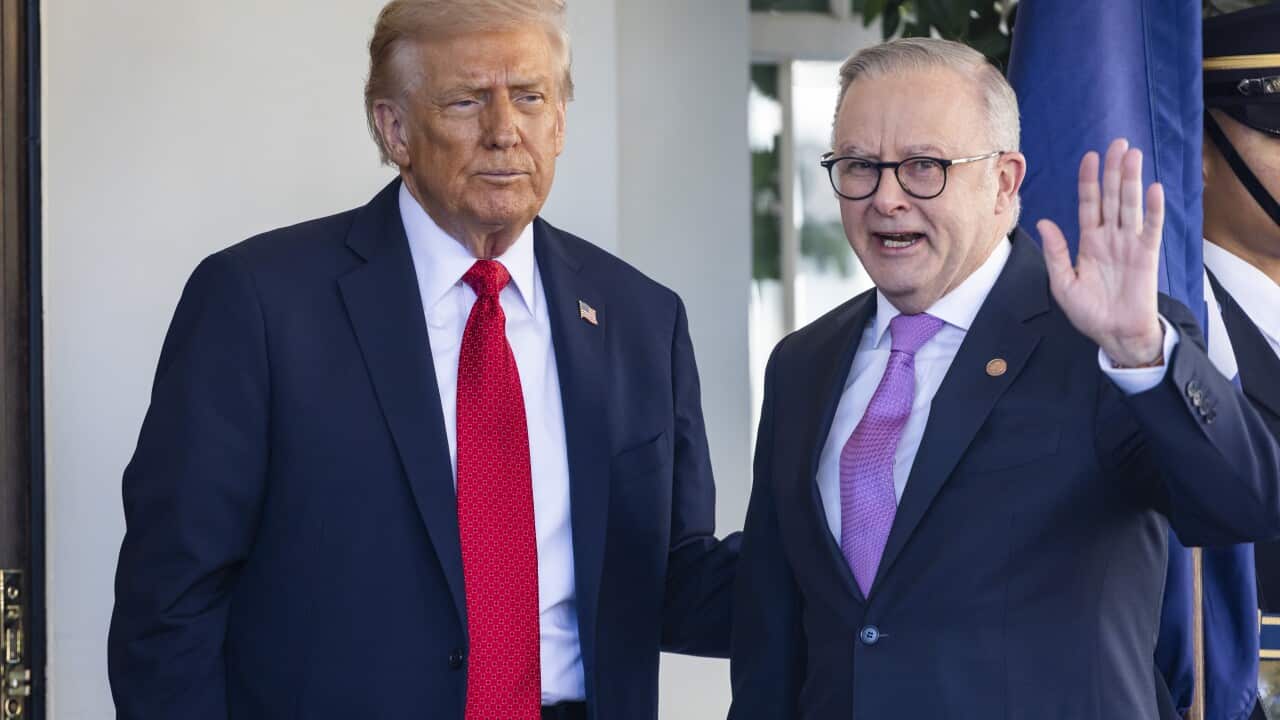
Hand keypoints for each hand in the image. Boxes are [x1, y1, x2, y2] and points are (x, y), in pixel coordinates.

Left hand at [1038, 138, 1164, 366]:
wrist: (1115, 335)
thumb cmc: (1089, 312)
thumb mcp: (1063, 283)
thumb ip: (1056, 252)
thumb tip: (1043, 222)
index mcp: (1089, 242)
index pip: (1089, 204)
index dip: (1089, 181)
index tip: (1090, 157)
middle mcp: (1110, 238)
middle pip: (1112, 197)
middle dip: (1114, 171)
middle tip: (1118, 143)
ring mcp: (1130, 244)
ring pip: (1130, 205)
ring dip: (1132, 180)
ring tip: (1133, 155)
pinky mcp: (1147, 256)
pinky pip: (1151, 229)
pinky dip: (1153, 210)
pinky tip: (1153, 189)